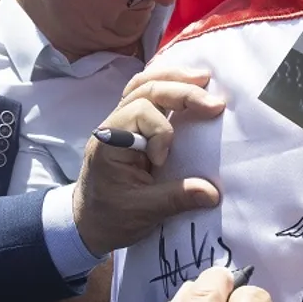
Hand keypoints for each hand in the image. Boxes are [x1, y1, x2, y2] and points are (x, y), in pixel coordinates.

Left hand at [73, 66, 225, 256]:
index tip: (163, 162)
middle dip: (182, 93)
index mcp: (110, 141)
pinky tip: (184, 82)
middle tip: (215, 104)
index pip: (141, 113)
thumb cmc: (109, 217)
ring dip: (174, 79)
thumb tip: (213, 192)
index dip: (161, 133)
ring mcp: (120, 122)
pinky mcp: (130, 127)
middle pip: (146, 90)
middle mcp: (113, 125)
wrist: (87, 223)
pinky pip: (144, 94)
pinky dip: (165, 84)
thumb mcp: (142, 212)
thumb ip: (176, 198)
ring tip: (204, 78)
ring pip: (144, 85)